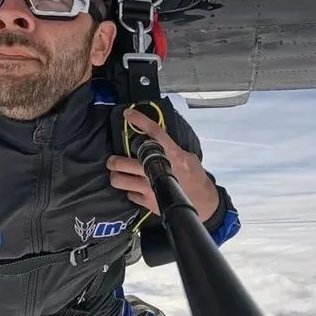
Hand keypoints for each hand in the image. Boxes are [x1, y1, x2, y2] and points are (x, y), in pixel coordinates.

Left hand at [106, 108, 219, 222]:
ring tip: (118, 175)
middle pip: (123, 162)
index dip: (140, 120)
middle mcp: (157, 169)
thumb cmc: (195, 177)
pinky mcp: (149, 202)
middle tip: (112, 160)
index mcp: (171, 154)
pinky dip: (130, 191)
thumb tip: (156, 138)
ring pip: (119, 180)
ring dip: (116, 177)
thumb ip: (172, 148)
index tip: (128, 113)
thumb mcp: (188, 157)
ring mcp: (151, 187)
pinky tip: (135, 188)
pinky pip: (129, 194)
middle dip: (113, 161)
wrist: (202, 202)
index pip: (154, 132)